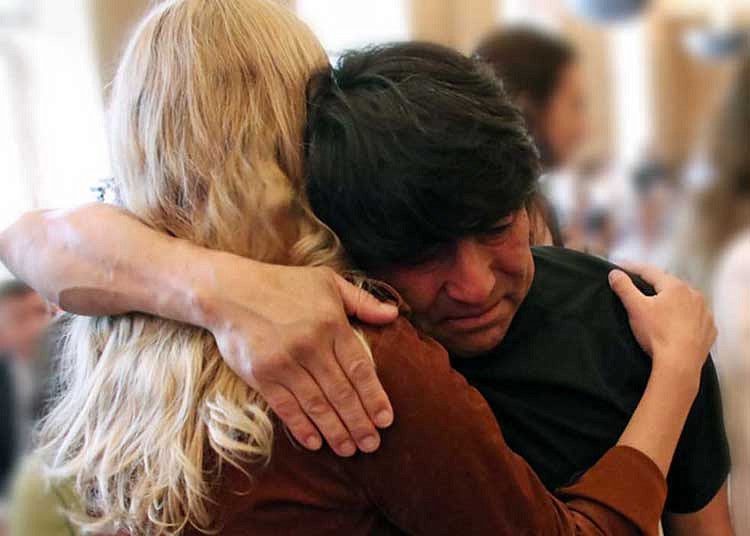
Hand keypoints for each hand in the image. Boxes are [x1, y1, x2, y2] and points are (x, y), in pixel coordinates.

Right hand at [205, 261, 398, 456]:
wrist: (231, 291)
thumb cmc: (284, 285)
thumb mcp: (327, 282)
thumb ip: (363, 301)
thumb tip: (394, 314)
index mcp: (332, 324)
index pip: (359, 368)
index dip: (374, 398)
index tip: (385, 420)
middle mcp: (311, 346)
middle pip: (341, 392)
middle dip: (359, 422)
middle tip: (372, 445)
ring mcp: (285, 363)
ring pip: (317, 405)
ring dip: (335, 431)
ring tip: (349, 449)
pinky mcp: (262, 375)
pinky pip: (286, 407)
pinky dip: (301, 427)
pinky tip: (315, 442)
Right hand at [608, 263, 715, 378]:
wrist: (680, 363)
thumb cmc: (658, 334)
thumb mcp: (635, 308)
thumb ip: (624, 288)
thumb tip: (615, 274)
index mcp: (675, 287)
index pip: (650, 271)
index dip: (633, 268)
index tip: (621, 267)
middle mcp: (694, 295)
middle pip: (669, 285)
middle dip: (655, 285)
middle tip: (640, 289)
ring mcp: (704, 313)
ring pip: (685, 301)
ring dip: (673, 302)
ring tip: (660, 309)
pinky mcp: (709, 330)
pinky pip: (696, 318)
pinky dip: (686, 318)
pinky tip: (678, 325)